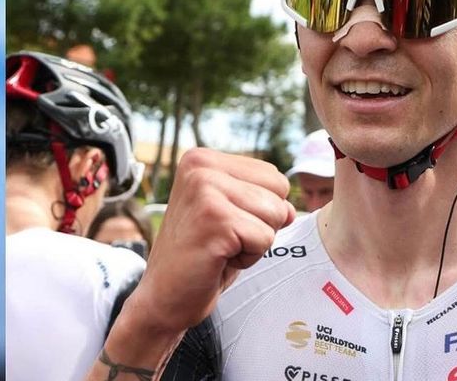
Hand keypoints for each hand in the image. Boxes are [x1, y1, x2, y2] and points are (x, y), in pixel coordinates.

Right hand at [103, 149, 296, 366]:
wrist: (164, 298)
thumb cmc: (201, 255)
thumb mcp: (230, 212)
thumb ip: (260, 197)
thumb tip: (292, 208)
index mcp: (203, 158)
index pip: (274, 176)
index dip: (260, 209)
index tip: (225, 224)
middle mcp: (201, 167)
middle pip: (280, 191)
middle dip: (262, 223)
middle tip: (223, 238)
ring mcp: (205, 191)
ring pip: (276, 214)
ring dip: (255, 241)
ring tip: (221, 247)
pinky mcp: (214, 221)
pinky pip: (265, 239)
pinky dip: (249, 257)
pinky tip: (219, 259)